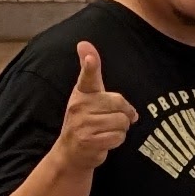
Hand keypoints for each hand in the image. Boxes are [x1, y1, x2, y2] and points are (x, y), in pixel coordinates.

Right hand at [52, 39, 138, 171]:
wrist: (71, 152)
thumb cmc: (85, 120)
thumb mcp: (87, 94)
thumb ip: (91, 72)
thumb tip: (83, 43)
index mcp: (81, 92)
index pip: (88, 76)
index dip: (90, 65)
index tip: (90, 56)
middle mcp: (79, 106)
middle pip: (120, 103)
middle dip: (123, 114)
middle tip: (112, 119)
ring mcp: (83, 124)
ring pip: (122, 122)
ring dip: (120, 129)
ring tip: (106, 130)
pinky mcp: (89, 141)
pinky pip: (119, 137)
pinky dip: (117, 140)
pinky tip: (105, 140)